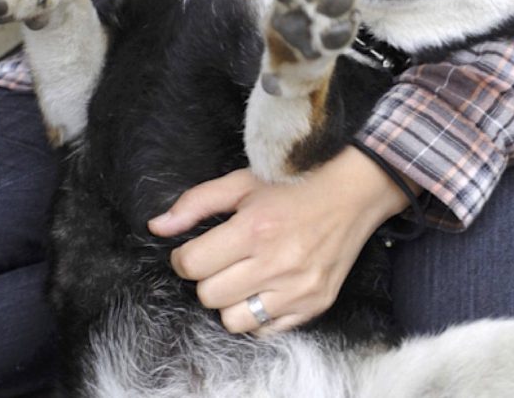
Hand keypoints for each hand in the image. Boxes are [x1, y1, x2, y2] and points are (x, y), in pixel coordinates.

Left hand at [148, 147, 412, 335]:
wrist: (356, 191)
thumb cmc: (297, 183)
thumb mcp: (244, 182)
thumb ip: (197, 203)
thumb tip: (157, 226)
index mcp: (255, 228)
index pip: (192, 265)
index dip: (184, 258)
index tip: (195, 250)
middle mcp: (276, 263)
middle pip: (209, 295)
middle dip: (208, 278)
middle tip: (224, 260)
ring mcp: (298, 288)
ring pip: (234, 320)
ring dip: (231, 301)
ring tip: (244, 277)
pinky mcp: (315, 304)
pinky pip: (267, 330)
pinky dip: (259, 315)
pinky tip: (266, 288)